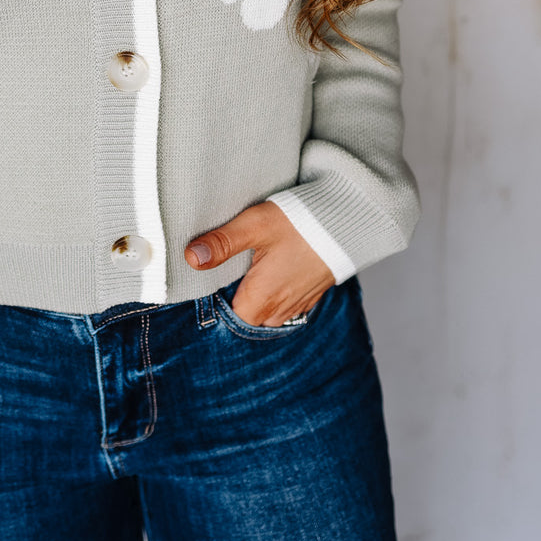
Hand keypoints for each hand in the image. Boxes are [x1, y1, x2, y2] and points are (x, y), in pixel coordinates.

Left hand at [185, 200, 334, 325]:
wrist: (348, 221)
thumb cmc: (301, 223)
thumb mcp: (254, 226)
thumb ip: (221, 243)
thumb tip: (192, 258)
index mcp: (260, 300)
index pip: (227, 318)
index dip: (214, 303)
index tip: (209, 282)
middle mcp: (279, 311)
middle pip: (245, 317)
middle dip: (234, 299)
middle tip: (228, 271)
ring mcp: (297, 305)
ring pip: (265, 313)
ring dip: (256, 297)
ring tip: (249, 269)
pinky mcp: (310, 296)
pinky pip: (284, 305)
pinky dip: (275, 293)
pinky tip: (272, 269)